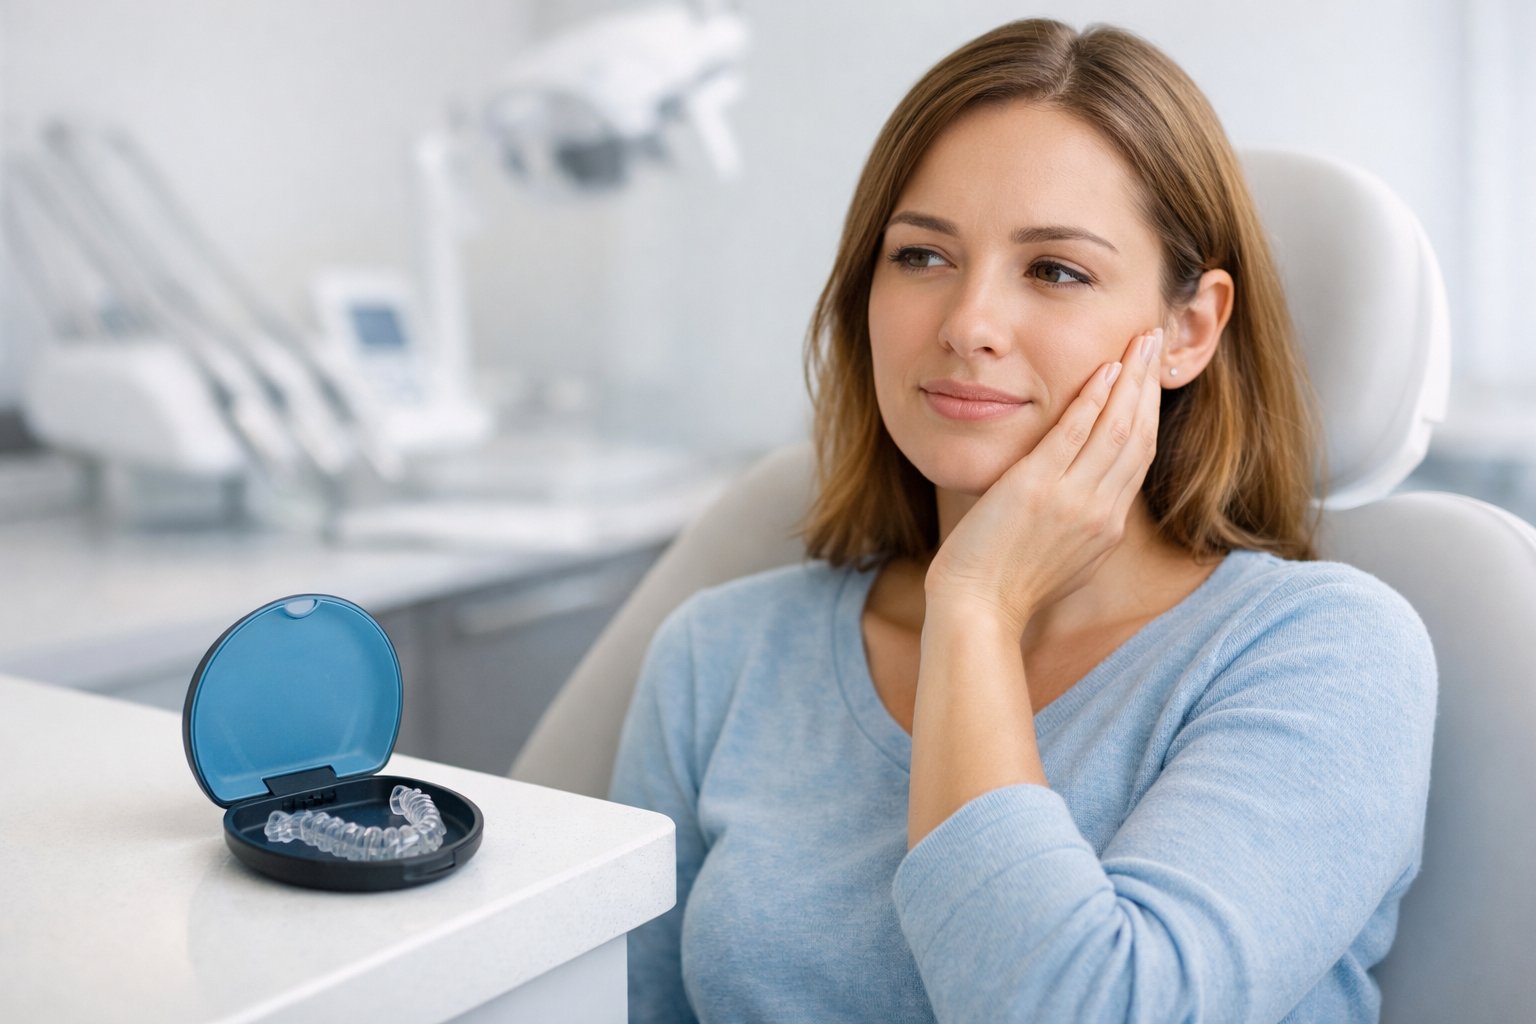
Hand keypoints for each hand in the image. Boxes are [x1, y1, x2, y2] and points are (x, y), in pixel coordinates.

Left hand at [924, 327, 1164, 634]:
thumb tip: (1082, 497)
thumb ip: (1078, 522)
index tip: (1151, 378)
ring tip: (1142, 341)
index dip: (1150, 411)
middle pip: (1140, 435)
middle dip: (1151, 384)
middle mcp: (1101, 511)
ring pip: (1118, 428)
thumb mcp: (1060, 556)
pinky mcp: (1037, 489)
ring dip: (1133, 379)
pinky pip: (1076, 435)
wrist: (977, 609)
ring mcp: (1072, 500)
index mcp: (1107, 527)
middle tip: (1156, 342)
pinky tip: (1105, 369)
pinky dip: (1094, 399)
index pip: (1140, 457)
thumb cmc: (1003, 586)